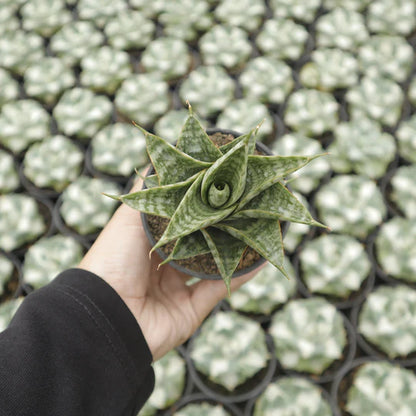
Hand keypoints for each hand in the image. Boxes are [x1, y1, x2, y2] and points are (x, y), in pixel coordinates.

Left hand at [79, 169, 262, 360]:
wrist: (106, 314)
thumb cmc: (113, 259)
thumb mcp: (127, 219)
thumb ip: (148, 194)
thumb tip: (159, 159)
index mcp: (148, 243)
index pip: (180, 221)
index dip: (200, 206)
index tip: (221, 187)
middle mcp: (163, 265)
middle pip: (199, 242)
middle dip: (221, 226)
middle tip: (245, 207)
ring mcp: (178, 288)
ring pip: (213, 266)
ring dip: (235, 250)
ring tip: (257, 229)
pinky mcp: (190, 310)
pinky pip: (219, 289)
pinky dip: (240, 276)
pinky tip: (259, 259)